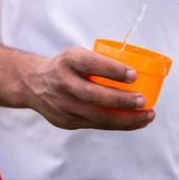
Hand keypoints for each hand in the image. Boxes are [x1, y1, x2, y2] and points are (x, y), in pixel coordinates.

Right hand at [22, 47, 154, 130]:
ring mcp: (63, 105)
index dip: (113, 70)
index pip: (91, 64)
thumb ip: (100, 61)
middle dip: (122, 100)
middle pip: (94, 95)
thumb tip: (138, 66)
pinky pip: (96, 125)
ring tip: (147, 116)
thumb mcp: (77, 54)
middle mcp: (63, 83)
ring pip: (97, 117)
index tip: (134, 74)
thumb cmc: (65, 66)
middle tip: (143, 101)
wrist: (32, 83)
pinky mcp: (66, 122)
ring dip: (126, 119)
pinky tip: (134, 122)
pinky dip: (117, 124)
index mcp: (68, 61)